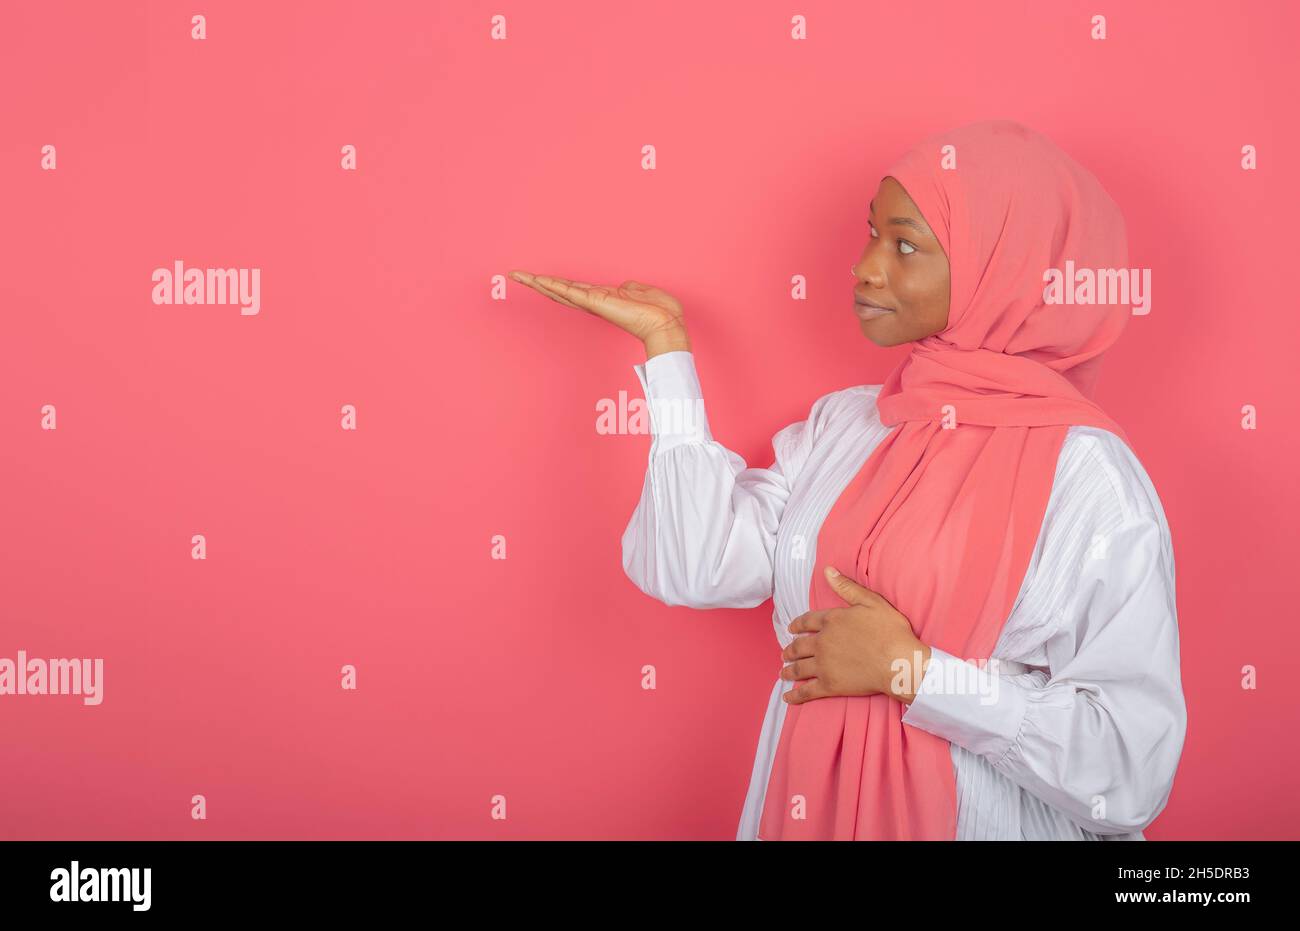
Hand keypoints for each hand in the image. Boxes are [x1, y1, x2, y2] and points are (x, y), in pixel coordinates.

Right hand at [508, 271, 689, 356]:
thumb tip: (625, 286)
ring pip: (560, 291)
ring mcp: (593, 303)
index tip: (540, 278)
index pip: (574, 289)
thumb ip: (629, 288)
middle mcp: (594, 302)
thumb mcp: (641, 292)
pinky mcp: (596, 303)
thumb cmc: (658, 311)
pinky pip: (570, 292)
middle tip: (516, 275)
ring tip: (518, 276)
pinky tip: (538, 280)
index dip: (556, 284)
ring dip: (538, 283)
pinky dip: (553, 286)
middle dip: (537, 283)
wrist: (665, 323)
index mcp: (604, 298)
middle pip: (560, 291)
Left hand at [780, 565, 931, 705]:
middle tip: (785, 653)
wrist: (899, 662)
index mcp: (832, 621)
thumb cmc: (890, 631)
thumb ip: (846, 587)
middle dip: (790, 649)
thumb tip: (827, 570)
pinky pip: (807, 691)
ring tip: (783, 672)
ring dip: (788, 670)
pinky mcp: (829, 685)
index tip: (791, 629)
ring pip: (799, 667)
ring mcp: (824, 665)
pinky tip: (787, 698)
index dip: (797, 625)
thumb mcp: (871, 601)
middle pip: (799, 645)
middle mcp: (822, 642)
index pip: (808, 621)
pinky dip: (795, 695)